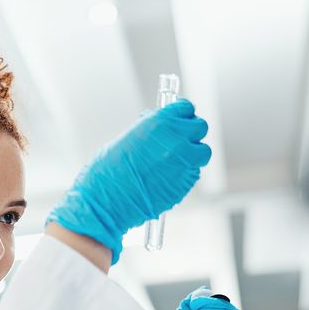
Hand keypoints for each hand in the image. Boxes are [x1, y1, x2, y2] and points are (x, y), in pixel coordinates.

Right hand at [45, 100, 210, 263]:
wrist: (106, 201)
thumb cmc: (108, 171)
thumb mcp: (128, 138)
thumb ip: (150, 129)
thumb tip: (160, 126)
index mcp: (159, 123)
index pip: (185, 108)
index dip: (182, 114)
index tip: (180, 119)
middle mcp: (176, 140)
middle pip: (200, 127)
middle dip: (191, 133)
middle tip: (180, 140)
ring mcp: (184, 162)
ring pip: (202, 152)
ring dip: (193, 154)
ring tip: (175, 161)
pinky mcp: (185, 183)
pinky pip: (194, 173)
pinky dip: (185, 173)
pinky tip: (167, 178)